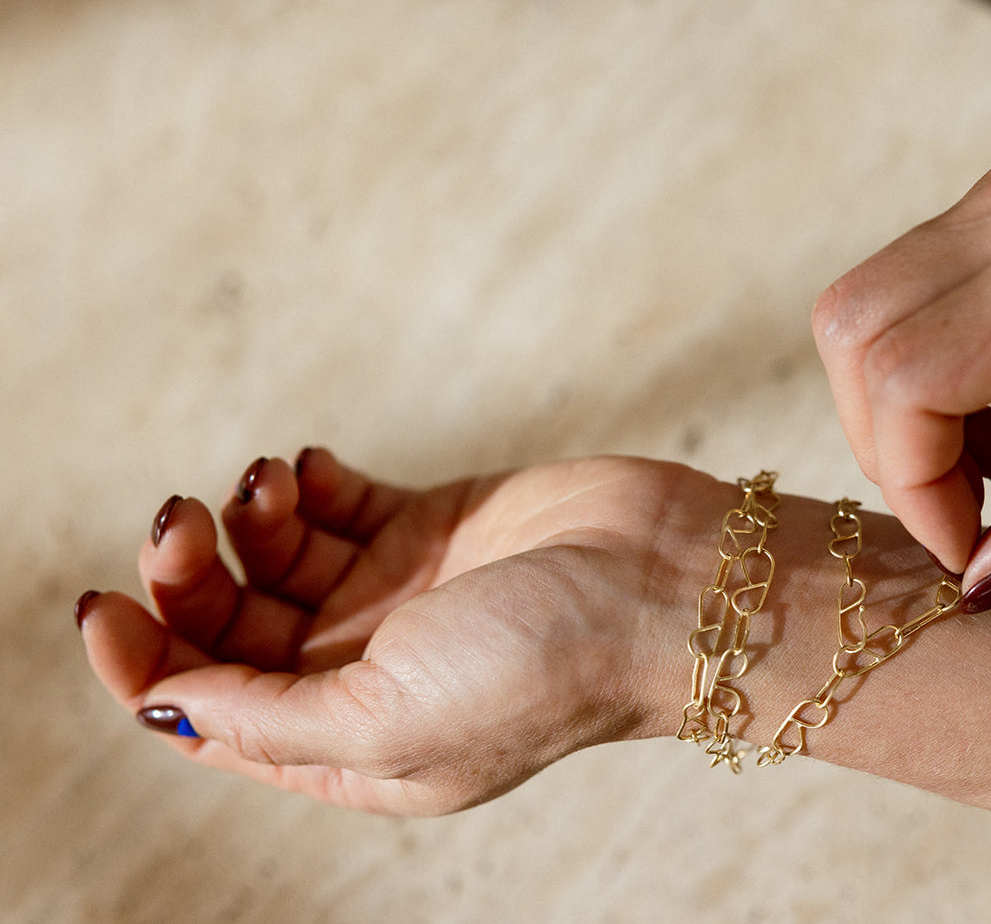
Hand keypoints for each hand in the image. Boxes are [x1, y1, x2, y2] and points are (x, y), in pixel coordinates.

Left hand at [78, 450, 731, 814]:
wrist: (665, 585)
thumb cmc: (545, 668)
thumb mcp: (387, 724)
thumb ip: (267, 722)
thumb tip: (159, 703)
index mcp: (350, 744)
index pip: (206, 710)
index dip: (140, 660)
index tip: (103, 602)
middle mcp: (365, 672)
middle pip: (228, 625)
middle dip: (187, 573)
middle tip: (183, 516)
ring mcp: (397, 594)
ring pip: (271, 555)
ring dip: (244, 514)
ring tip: (267, 480)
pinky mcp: (431, 525)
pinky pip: (333, 502)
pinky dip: (301, 481)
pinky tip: (308, 467)